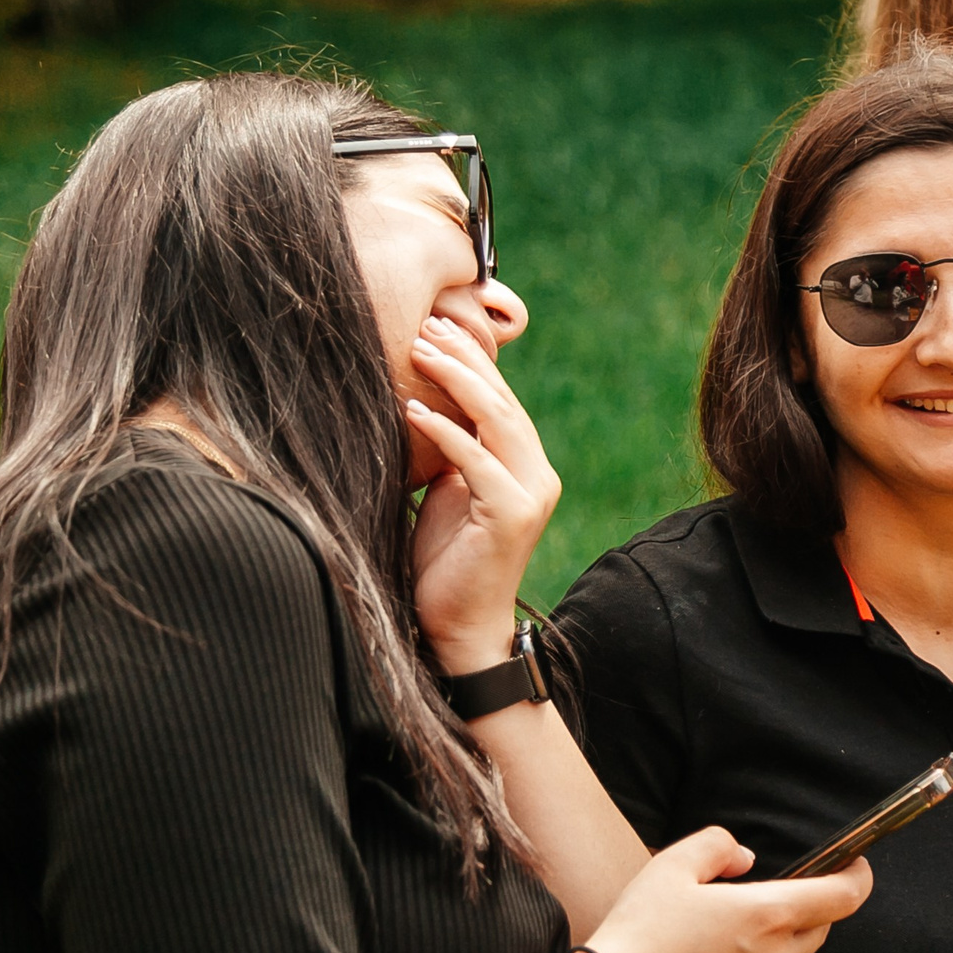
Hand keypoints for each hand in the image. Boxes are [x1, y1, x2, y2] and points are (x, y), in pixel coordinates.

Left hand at [400, 313, 561, 674]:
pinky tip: (414, 410)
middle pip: (504, 402)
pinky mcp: (512, 515)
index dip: (473, 361)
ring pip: (498, 421)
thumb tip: (426, 403)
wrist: (457, 627)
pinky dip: (445, 431)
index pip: (503, 402)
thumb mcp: (447, 493)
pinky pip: (476, 461)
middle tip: (426, 326)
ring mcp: (531, 495)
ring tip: (419, 352)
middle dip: (464, 359)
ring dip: (456, 381)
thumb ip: (452, 453)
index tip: (436, 328)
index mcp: (526, 468)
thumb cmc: (445, 563)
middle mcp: (538, 475)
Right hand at [578, 828, 872, 952]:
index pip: (843, 897)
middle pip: (819, 929)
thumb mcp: (672, 864)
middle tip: (766, 894)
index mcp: (767, 915)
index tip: (854, 864)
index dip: (857, 876)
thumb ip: (718, 845)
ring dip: (776, 942)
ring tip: (725, 931)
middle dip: (807, 907)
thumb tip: (746, 859)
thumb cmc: (640, 929)